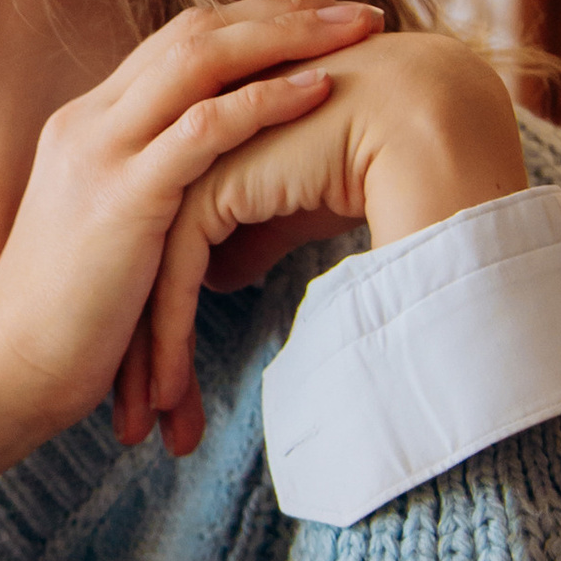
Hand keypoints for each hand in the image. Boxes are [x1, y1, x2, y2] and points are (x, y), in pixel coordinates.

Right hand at [0, 0, 381, 542]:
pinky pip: (204, 128)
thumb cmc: (66, 326)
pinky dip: (267, 100)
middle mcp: (89, 122)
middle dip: (284, 13)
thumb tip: (218, 199)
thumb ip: (151, 199)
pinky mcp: (122, 197)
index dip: (254, 22)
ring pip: (201, 59)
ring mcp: (101, 153)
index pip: (176, 42)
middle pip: (195, 31)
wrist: (2, 374)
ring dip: (290, 37)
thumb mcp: (109, 240)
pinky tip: (323, 90)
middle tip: (360, 12)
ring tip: (360, 31)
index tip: (322, 21)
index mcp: (86, 126)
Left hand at [118, 30, 528, 457]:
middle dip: (133, 353)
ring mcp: (192, 166)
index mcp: (197, 149)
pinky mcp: (211, 184)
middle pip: (140, 267)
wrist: (427, 129)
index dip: (148, 323)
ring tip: (150, 431)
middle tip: (136, 427)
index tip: (150, 397)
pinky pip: (175, 277)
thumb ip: (253, 236)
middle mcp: (184, 157)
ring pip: (148, 278)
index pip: (152, 247)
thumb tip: (221, 275)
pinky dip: (171, 342)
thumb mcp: (298, 212)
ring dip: (148, 362)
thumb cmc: (377, 164)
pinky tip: (174, 399)